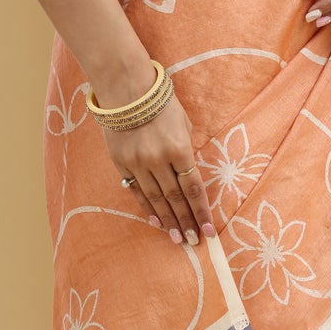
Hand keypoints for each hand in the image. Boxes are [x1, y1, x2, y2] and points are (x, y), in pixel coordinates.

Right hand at [106, 86, 215, 246]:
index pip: (193, 187)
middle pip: (176, 198)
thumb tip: (190, 175)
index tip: (208, 230)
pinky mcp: (122, 164)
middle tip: (194, 241)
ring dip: (168, 220)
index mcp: (179, 148)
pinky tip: (156, 221)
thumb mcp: (184, 124)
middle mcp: (158, 160)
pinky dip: (148, 208)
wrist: (126, 88)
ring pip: (156, 199)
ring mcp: (138, 163)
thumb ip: (187, 150)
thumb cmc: (162, 102)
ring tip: (177, 238)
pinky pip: (137, 191)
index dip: (201, 211)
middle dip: (186, 222)